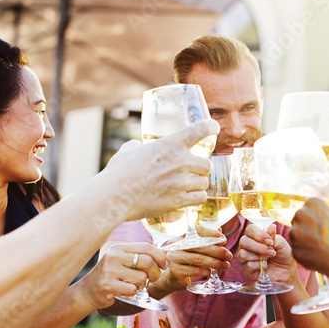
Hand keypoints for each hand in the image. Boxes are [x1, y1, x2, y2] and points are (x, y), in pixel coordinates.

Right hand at [78, 242, 165, 308]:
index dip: (160, 256)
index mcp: (119, 248)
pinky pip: (133, 290)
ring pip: (141, 277)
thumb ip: (138, 256)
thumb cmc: (110, 275)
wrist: (87, 291)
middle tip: (154, 278)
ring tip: (134, 285)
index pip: (146, 247)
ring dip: (143, 284)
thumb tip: (164, 255)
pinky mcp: (108, 285)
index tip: (163, 265)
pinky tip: (126, 291)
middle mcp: (114, 256)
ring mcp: (110, 271)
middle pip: (147, 262)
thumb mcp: (121, 260)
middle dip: (155, 272)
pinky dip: (134, 292)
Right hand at [101, 120, 218, 221]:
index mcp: (171, 144)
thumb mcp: (129, 150)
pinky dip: (196, 198)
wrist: (115, 196)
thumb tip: (138, 147)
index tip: (213, 127)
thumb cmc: (119, 173)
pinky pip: (200, 198)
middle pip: (207, 164)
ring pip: (204, 183)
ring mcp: (182, 182)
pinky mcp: (180, 200)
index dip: (210, 127)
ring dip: (198, 184)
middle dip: (201, 168)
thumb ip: (139, 147)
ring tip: (188, 187)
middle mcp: (181, 161)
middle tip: (193, 171)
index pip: (200, 129)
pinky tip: (188, 198)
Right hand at [161, 225, 230, 292]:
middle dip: (217, 251)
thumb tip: (220, 231)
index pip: (197, 230)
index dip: (212, 233)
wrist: (172, 278)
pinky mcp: (175, 271)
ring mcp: (173, 257)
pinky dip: (205, 271)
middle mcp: (175, 245)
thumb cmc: (186, 261)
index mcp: (181, 236)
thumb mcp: (195, 249)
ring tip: (225, 265)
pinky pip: (194, 270)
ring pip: (198, 258)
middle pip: (200, 245)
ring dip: (215, 262)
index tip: (224, 240)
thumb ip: (206, 240)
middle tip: (229, 256)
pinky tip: (211, 272)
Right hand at [237, 223, 297, 283]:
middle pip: (243, 241)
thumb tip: (271, 226)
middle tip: (271, 251)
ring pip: (243, 254)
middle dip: (259, 247)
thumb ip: (274, 236)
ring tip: (269, 259)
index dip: (258, 234)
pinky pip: (248, 265)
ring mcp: (245, 258)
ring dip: (259, 257)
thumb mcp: (282, 244)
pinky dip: (259, 266)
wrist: (286, 272)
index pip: (250, 229)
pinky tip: (265, 267)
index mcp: (255, 237)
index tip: (269, 241)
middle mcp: (248, 246)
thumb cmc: (283, 256)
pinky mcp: (246, 270)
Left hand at [290, 198, 328, 284]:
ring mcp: (296, 233)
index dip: (315, 221)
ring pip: (297, 237)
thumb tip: (313, 221)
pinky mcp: (296, 252)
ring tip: (325, 249)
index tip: (325, 229)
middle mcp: (301, 214)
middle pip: (299, 222)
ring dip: (306, 243)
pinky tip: (322, 258)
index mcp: (313, 202)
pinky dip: (308, 256)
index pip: (307, 210)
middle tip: (325, 240)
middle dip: (309, 231)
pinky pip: (299, 252)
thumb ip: (323, 216)